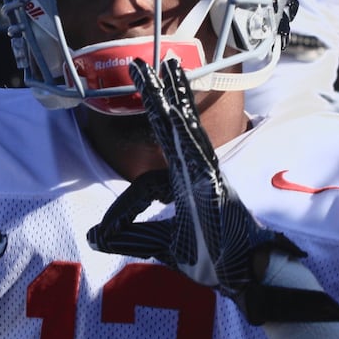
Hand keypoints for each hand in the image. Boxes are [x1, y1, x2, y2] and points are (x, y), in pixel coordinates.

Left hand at [88, 58, 338, 322]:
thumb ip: (129, 238)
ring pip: (186, 129)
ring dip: (175, 97)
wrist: (245, 274)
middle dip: (157, 96)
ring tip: (165, 67)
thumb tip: (92, 237)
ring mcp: (208, 175)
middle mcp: (195, 173)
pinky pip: (198, 151)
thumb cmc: (211, 260)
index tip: (106, 230)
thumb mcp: (160, 247)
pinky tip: (174, 109)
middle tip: (140, 64)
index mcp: (184, 185)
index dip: (126, 201)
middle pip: (172, 127)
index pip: (149, 177)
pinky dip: (186, 130)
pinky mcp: (216, 182)